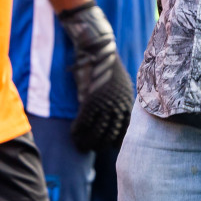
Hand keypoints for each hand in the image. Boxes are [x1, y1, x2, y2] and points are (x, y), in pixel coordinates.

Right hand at [59, 0, 133, 151]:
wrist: (99, 51)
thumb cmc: (108, 68)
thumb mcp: (120, 86)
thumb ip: (118, 102)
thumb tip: (113, 118)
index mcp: (126, 104)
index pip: (124, 130)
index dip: (115, 141)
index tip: (107, 146)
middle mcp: (118, 107)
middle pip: (110, 134)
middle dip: (100, 144)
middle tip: (90, 149)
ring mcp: (104, 105)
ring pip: (96, 132)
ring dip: (87, 141)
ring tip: (80, 146)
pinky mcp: (90, 101)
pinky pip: (83, 123)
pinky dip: (77, 130)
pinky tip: (73, 134)